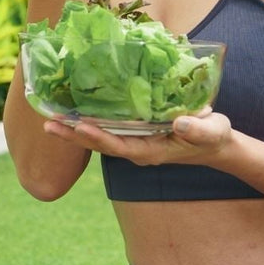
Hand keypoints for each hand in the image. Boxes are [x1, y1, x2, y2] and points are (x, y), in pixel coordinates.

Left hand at [42, 111, 235, 166]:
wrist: (216, 145)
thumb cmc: (214, 137)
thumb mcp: (213, 132)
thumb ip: (198, 128)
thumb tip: (179, 122)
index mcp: (151, 152)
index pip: (118, 146)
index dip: (98, 137)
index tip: (78, 127)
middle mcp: (137, 151)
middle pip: (100, 145)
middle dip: (74, 135)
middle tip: (47, 123)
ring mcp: (134, 144)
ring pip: (100, 138)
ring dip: (75, 130)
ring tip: (50, 119)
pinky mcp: (135, 135)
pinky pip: (108, 130)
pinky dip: (89, 122)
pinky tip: (74, 112)